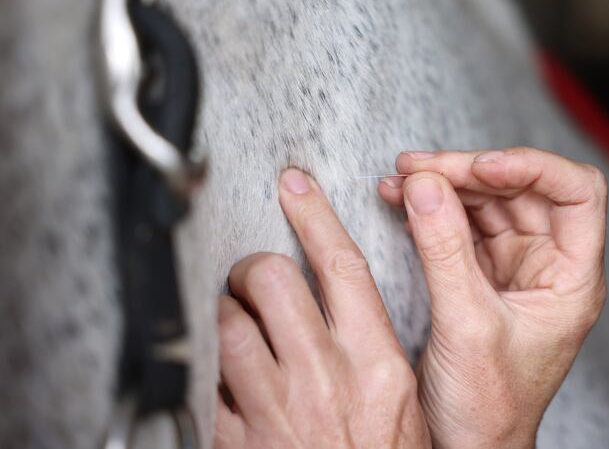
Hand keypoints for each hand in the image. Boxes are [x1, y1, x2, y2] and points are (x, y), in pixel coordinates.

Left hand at [214, 169, 430, 447]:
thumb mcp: (401, 399)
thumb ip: (368, 346)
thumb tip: (333, 303)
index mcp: (378, 364)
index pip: (342, 267)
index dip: (315, 215)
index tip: (295, 185)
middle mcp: (326, 378)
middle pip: (275, 281)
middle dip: (255, 268)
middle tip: (255, 277)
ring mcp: (277, 410)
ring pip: (230, 324)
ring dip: (227, 315)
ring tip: (238, 325)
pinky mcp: (237, 440)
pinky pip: (208, 381)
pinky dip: (211, 368)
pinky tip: (228, 378)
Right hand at [378, 148, 607, 448]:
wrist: (466, 448)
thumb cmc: (488, 407)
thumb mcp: (467, 325)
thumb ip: (445, 250)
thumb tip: (426, 183)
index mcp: (571, 279)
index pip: (577, 193)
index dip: (533, 167)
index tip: (481, 166)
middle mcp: (547, 265)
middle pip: (520, 189)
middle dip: (469, 172)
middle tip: (420, 168)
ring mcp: (512, 267)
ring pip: (487, 201)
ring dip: (444, 184)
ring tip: (401, 178)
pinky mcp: (479, 275)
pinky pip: (458, 224)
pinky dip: (430, 208)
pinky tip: (400, 198)